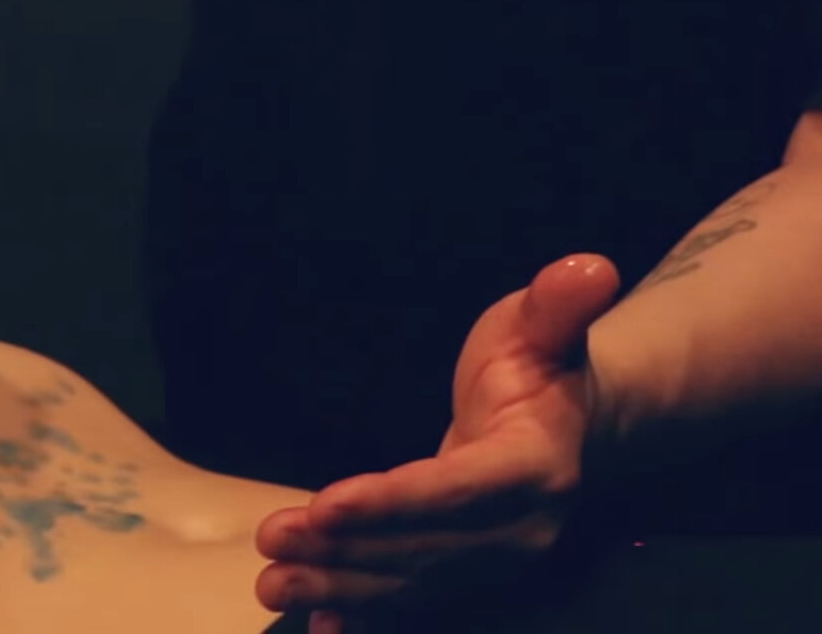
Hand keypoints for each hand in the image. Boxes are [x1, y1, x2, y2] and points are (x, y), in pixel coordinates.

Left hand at [253, 254, 622, 628]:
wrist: (578, 427)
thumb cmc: (545, 367)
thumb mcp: (543, 327)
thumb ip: (559, 305)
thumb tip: (591, 265)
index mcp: (534, 467)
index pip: (456, 490)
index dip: (391, 501)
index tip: (327, 502)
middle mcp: (520, 529)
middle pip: (424, 548)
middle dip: (346, 549)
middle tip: (273, 539)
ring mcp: (495, 562)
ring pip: (411, 583)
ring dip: (339, 588)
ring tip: (272, 585)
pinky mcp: (469, 574)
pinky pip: (414, 603)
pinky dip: (365, 618)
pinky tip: (316, 628)